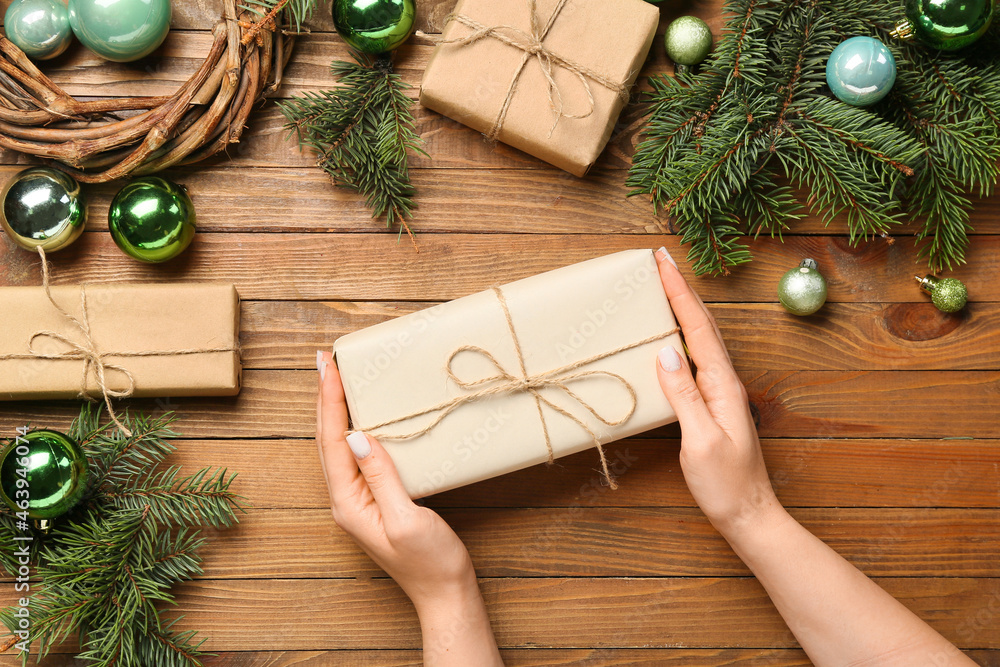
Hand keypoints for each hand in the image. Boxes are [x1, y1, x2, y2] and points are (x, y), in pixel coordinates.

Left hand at [315, 351, 477, 612]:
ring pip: (339, 445)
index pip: (333, 442)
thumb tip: (357, 435)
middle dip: (325, 398)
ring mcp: (360, 500)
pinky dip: (354, 427)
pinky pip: (357, 456)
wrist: (445, 593)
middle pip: (328, 439)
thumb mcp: (406, 519)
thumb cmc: (429, 562)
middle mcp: (347, 500)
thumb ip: (381, 477)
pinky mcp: (376, 499)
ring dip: (336, 410)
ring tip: (334, 377)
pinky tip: (361, 415)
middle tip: (324, 359)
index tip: (329, 367)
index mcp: (348, 503)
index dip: (330, 401)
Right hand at [652, 248, 782, 537]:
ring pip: (700, 338)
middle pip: (702, 324)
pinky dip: (682, 335)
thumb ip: (685, 395)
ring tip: (664, 286)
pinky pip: (696, 358)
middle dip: (681, 289)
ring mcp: (720, 392)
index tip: (663, 262)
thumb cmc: (725, 484)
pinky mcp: (713, 404)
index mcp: (723, 385)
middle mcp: (725, 382)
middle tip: (661, 260)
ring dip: (683, 308)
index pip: (697, 328)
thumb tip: (665, 352)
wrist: (749, 514)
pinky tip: (671, 336)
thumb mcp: (700, 440)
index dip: (679, 292)